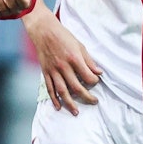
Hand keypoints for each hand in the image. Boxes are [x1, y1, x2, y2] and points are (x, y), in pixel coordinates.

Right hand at [21, 0, 100, 114]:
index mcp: (74, 59)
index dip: (94, 82)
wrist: (43, 30)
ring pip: (62, 91)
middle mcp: (64, 67)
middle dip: (87, 97)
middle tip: (94, 101)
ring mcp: (53, 70)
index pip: (88, 77)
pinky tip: (58, 106)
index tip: (96, 82)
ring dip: (70, 103)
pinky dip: (53, 99)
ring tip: (76, 112)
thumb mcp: (80, 45)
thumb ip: (89, 61)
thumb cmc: (63, 36)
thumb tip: (99, 72)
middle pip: (76, 87)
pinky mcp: (45, 72)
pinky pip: (49, 88)